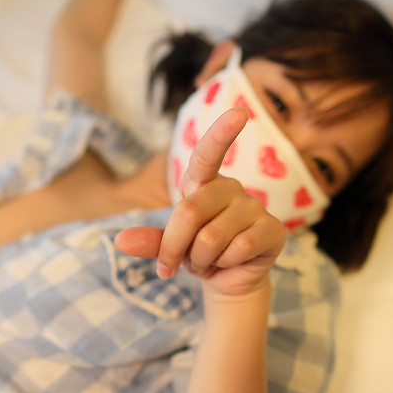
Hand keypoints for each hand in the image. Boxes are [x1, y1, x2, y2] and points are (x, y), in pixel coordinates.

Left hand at [115, 108, 286, 298]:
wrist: (227, 279)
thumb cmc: (195, 252)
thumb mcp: (169, 245)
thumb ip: (149, 239)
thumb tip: (120, 240)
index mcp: (203, 182)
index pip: (207, 154)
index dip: (221, 134)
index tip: (238, 112)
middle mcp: (231, 187)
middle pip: (190, 212)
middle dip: (174, 247)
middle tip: (173, 265)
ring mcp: (255, 206)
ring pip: (212, 238)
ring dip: (201, 260)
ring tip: (209, 261)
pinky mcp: (273, 230)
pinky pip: (238, 248)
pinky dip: (225, 264)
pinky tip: (232, 262)